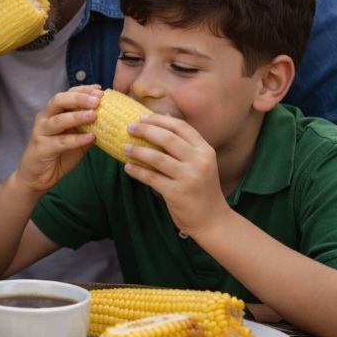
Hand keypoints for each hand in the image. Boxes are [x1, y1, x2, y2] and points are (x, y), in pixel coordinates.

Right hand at [14, 85, 99, 192]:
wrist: (37, 177)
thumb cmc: (58, 156)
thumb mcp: (76, 140)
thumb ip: (88, 129)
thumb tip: (110, 120)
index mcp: (53, 113)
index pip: (67, 94)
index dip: (83, 90)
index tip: (100, 90)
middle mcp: (45, 118)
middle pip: (59, 101)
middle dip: (79, 98)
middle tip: (97, 100)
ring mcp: (41, 132)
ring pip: (58, 120)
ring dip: (77, 116)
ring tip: (94, 115)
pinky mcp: (41, 148)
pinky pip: (61, 142)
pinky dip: (76, 139)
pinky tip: (90, 138)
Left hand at [122, 113, 224, 234]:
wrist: (212, 219)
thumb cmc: (201, 188)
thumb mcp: (200, 162)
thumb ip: (185, 143)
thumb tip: (164, 117)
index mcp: (205, 150)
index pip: (181, 127)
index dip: (160, 120)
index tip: (142, 117)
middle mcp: (199, 161)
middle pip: (168, 138)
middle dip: (146, 130)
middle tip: (129, 128)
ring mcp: (189, 177)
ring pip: (157, 158)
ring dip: (138, 151)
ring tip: (125, 148)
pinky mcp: (178, 192)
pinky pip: (152, 178)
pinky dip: (137, 171)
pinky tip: (128, 167)